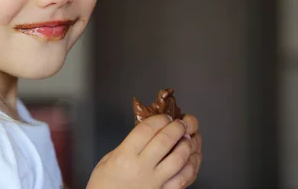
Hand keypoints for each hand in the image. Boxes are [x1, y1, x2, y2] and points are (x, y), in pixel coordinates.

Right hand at [86, 114, 201, 188]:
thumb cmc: (104, 183)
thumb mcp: (109, 158)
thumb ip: (129, 145)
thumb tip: (150, 133)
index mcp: (124, 156)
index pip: (146, 130)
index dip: (159, 119)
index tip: (165, 116)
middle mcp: (141, 168)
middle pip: (165, 141)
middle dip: (177, 127)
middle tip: (183, 122)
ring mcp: (155, 182)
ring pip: (179, 159)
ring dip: (187, 144)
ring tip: (190, 136)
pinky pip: (184, 178)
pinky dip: (192, 165)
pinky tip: (193, 157)